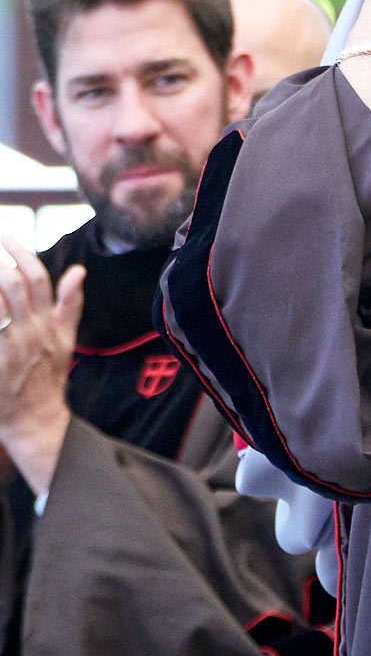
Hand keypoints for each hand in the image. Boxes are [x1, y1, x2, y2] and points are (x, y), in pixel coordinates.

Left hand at [0, 232, 83, 497]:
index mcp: (48, 323)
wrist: (36, 420)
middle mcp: (30, 332)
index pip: (38, 277)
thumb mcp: (66, 340)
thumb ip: (71, 304)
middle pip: (14, 285)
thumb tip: (78, 271)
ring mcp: (11, 349)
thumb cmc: (48, 378)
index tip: (7, 235)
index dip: (21, 253)